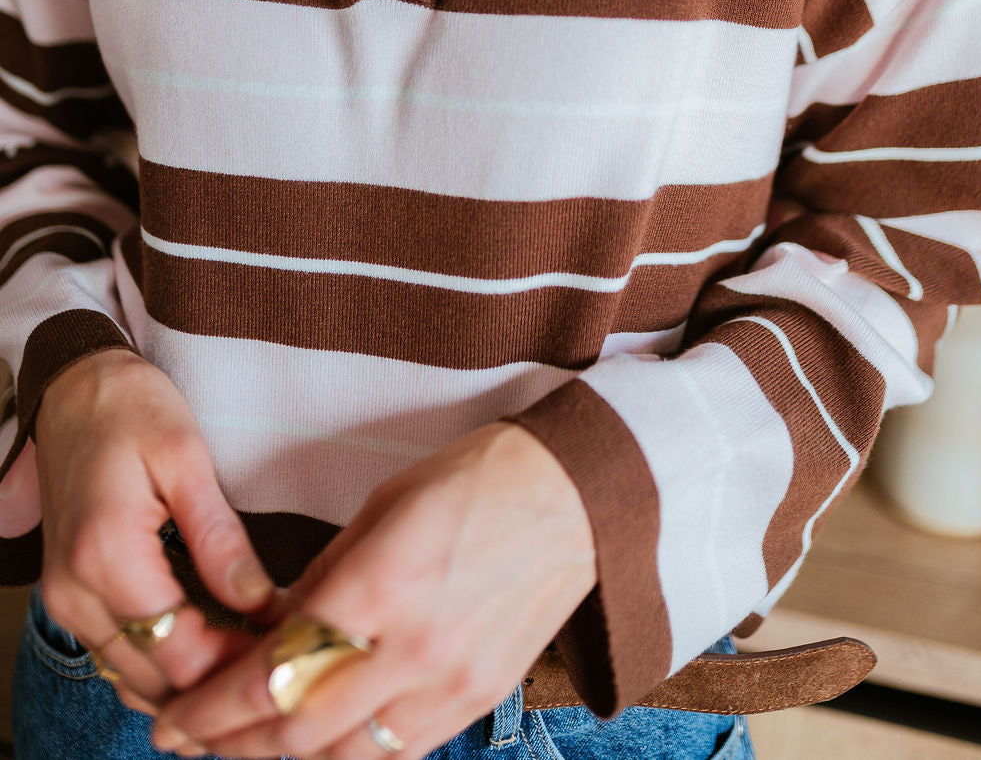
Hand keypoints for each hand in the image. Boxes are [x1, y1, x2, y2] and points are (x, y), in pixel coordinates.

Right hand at [34, 346, 278, 715]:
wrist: (73, 390)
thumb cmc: (131, 410)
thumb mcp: (186, 457)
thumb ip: (218, 536)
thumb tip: (257, 600)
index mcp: (106, 555)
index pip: (177, 651)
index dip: (237, 664)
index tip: (289, 649)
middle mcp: (76, 592)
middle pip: (153, 682)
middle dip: (219, 682)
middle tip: (280, 660)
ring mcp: (66, 601)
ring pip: (132, 680)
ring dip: (190, 683)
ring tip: (253, 656)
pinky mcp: (70, 598)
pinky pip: (117, 656)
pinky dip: (161, 665)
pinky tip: (210, 644)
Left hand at [148, 420, 596, 759]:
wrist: (572, 496)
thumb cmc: (474, 480)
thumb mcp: (382, 508)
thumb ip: (324, 578)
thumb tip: (276, 631)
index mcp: (381, 585)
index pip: (276, 673)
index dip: (213, 707)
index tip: (174, 718)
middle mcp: (414, 648)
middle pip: (300, 731)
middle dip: (231, 743)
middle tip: (187, 739)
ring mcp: (451, 683)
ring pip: (346, 758)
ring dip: (284, 758)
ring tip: (242, 746)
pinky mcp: (479, 700)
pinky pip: (399, 752)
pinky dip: (349, 757)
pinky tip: (317, 745)